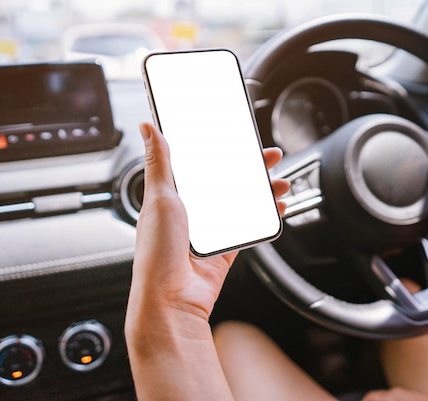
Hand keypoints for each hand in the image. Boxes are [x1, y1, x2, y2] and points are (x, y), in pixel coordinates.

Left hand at [128, 121, 288, 325]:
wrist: (171, 300)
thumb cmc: (157, 252)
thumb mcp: (159, 197)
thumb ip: (160, 162)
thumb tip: (148, 127)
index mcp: (172, 196)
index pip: (200, 164)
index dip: (220, 149)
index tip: (238, 137)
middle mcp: (191, 212)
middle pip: (226, 182)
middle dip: (250, 168)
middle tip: (269, 156)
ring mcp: (210, 231)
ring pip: (242, 203)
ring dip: (263, 191)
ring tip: (280, 182)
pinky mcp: (224, 249)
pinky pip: (249, 228)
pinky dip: (265, 216)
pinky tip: (277, 207)